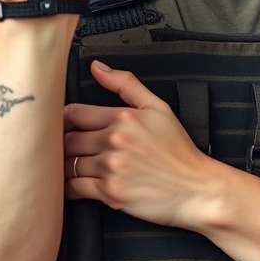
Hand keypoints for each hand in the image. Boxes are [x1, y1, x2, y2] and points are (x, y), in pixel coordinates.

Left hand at [63, 61, 208, 228]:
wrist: (195, 187)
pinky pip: (74, 187)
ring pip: (68, 163)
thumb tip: (98, 68)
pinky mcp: (110, 192)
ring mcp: (111, 167)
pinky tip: (76, 184)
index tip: (64, 125)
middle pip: (67, 139)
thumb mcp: (159, 108)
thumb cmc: (178, 151)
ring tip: (71, 165)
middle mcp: (115, 140)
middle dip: (64, 143)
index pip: (75, 113)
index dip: (65, 119)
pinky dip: (69, 188)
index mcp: (124, 117)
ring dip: (65, 165)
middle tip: (67, 147)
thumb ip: (126, 84)